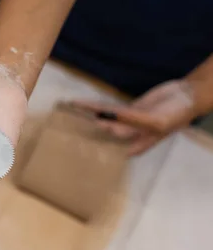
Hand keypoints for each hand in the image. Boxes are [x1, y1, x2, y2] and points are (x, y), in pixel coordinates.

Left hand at [71, 79, 197, 155]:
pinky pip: (108, 108)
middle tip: (63, 133)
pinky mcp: (127, 110)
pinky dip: (95, 106)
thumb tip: (108, 121)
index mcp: (136, 146)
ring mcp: (127, 122)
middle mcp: (129, 137)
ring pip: (102, 119)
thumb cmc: (175, 114)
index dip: (93, 153)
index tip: (74, 154)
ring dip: (87, 116)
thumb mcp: (155, 121)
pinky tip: (81, 104)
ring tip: (69, 113)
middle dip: (86, 134)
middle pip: (102, 136)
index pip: (110, 152)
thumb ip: (132, 121)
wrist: (187, 96)